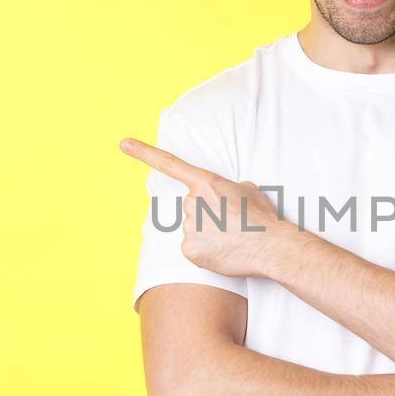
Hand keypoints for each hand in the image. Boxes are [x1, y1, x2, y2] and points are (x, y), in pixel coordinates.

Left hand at [120, 136, 298, 278]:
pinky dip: (206, 252)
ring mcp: (189, 226)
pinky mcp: (189, 250)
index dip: (144, 153)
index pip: (170, 164)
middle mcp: (192, 202)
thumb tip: (219, 199)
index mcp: (206, 183)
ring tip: (231, 238)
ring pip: (193, 229)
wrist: (270, 246)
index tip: (123, 144)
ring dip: (208, 234)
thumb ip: (223, 189)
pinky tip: (223, 252)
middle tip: (231, 223)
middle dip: (207, 215)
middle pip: (191, 207)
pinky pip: (193, 249)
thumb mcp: (247, 190)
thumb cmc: (262, 217)